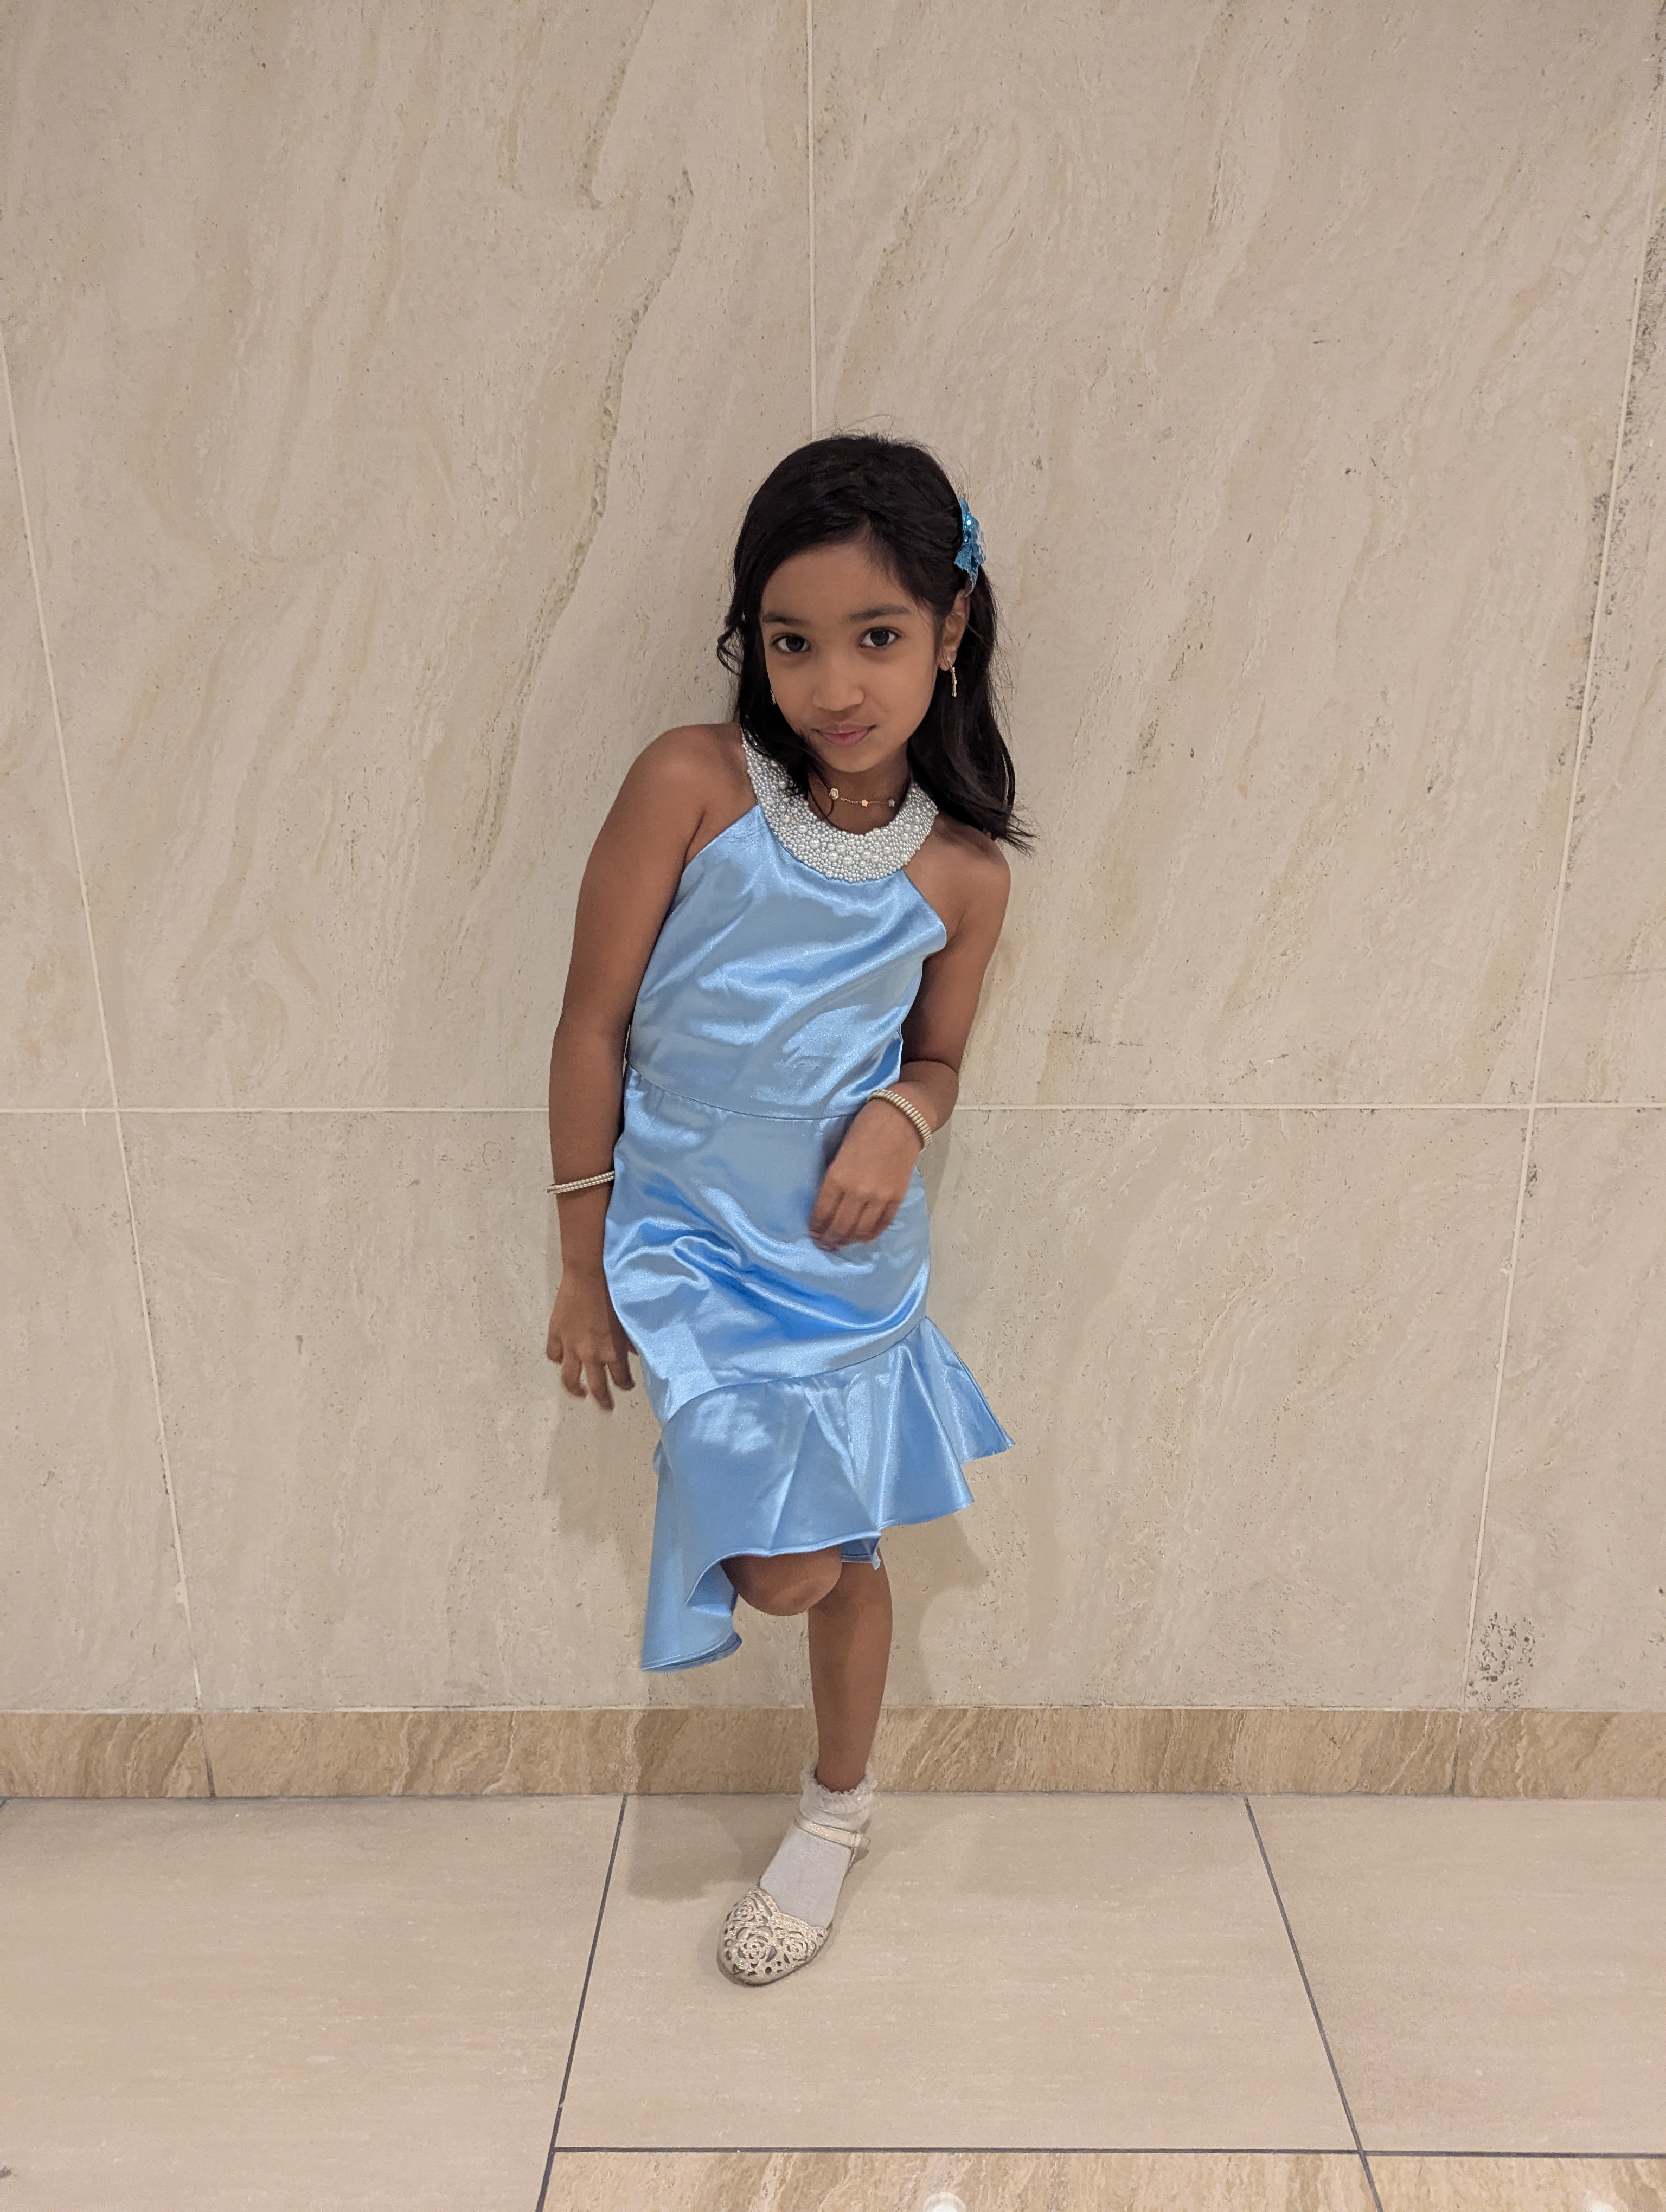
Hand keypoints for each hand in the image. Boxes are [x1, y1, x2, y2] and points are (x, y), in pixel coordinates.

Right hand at [546, 1270, 635, 1409]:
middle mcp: (591, 1354)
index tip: (627, 1386)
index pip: (620, 1379)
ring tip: (580, 1393)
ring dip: (576, 1390)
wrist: (589, 1274)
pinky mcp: (556, 1334)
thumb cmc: (613, 1291)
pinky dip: (558, 1359)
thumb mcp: (628, 1319)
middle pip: (597, 1387)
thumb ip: (631, 1340)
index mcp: (612, 1351)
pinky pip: (554, 1355)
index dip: (625, 1385)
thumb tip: (634, 1351)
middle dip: (603, 1400)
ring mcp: (570, 1346)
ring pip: (570, 1379)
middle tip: (607, 1407)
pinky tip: (562, 1360)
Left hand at [809, 1099, 924, 1248]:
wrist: (901, 1118)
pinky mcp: (896, 1196)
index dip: (817, 1227)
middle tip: (825, 1244)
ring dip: (849, 1240)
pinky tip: (865, 1238)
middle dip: (830, 1239)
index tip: (814, 1233)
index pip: (823, 1212)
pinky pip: (883, 1223)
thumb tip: (831, 1200)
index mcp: (838, 1176)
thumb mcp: (839, 1150)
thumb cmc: (866, 1127)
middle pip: (840, 1226)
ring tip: (842, 1244)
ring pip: (861, 1229)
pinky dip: (873, 1233)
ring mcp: (879, 1196)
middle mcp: (857, 1191)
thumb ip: (835, 1177)